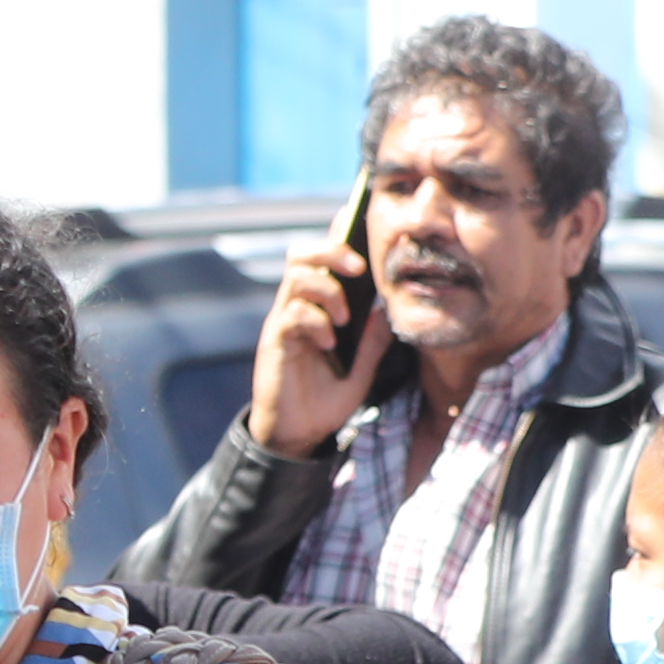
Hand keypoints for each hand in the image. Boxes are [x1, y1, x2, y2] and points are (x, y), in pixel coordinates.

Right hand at [243, 241, 386, 455]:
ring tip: (344, 318)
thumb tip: (387, 308)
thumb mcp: (362, 370)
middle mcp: (298, 307)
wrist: (298, 434)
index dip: (339, 238)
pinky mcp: (275, 340)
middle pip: (302, 255)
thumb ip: (374, 341)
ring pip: (297, 277)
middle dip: (331, 251)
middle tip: (357, 268)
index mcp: (319, 308)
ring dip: (327, 290)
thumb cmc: (325, 401)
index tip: (362, 229)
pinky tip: (329, 343)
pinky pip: (292, 312)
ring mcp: (284, 322)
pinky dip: (316, 321)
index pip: (324, 260)